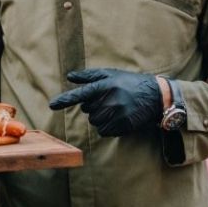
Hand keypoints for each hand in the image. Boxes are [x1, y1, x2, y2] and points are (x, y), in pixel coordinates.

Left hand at [48, 68, 162, 136]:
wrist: (155, 96)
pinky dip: (108, 128)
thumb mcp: (111, 75)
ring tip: (115, 109)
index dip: (65, 99)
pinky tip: (119, 118)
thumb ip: (89, 76)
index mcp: (105, 85)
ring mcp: (117, 113)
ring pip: (95, 122)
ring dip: (101, 118)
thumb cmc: (129, 83)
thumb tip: (70, 76)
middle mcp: (110, 99)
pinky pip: (105, 132)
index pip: (81, 94)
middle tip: (110, 100)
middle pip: (87, 111)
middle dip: (95, 107)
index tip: (52, 105)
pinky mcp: (123, 125)